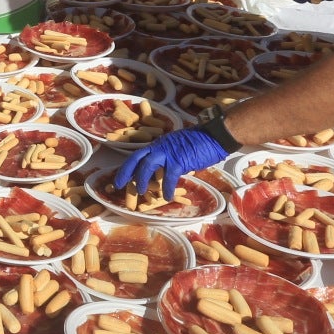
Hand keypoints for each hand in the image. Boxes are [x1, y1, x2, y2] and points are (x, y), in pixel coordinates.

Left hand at [112, 128, 230, 197]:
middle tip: (120, 185)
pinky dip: (167, 188)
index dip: (127, 166)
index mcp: (159, 144)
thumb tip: (162, 173)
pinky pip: (169, 177)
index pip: (138, 155)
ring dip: (143, 180)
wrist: (214, 136)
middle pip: (137, 158)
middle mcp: (160, 147)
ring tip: (142, 192)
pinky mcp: (179, 160)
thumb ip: (168, 159)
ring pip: (148, 165)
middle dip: (126, 172)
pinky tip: (168, 197)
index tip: (120, 177)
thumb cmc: (199, 143)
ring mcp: (168, 152)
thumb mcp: (177, 149)